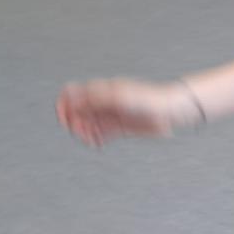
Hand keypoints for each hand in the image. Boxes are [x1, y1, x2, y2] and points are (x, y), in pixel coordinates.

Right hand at [56, 79, 196, 146]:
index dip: (64, 104)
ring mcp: (112, 115)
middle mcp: (105, 102)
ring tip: (88, 139)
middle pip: (79, 111)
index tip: (63, 116)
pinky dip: (96, 139)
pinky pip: (102, 134)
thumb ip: (96, 99)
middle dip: (74, 121)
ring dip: (84, 132)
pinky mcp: (120, 128)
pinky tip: (96, 143)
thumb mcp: (118, 96)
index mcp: (102, 90)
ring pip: (89, 124)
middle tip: (77, 130)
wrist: (170, 111)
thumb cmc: (148, 99)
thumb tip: (74, 99)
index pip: (73, 93)